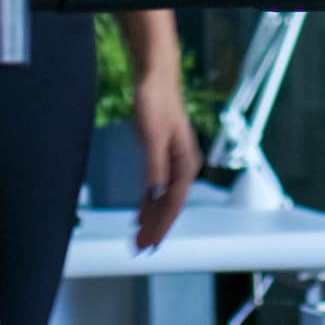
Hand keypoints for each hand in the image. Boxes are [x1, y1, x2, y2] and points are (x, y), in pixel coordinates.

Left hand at [129, 69, 201, 251]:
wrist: (155, 75)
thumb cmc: (155, 101)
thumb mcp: (152, 135)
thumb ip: (154, 166)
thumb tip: (154, 194)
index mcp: (186, 163)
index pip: (173, 204)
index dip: (161, 226)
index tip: (148, 244)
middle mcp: (184, 165)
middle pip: (169, 205)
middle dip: (155, 227)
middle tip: (139, 249)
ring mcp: (174, 160)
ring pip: (163, 197)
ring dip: (152, 217)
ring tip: (138, 237)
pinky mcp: (163, 154)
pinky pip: (158, 186)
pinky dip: (149, 202)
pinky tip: (140, 212)